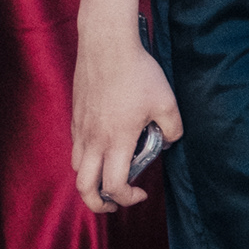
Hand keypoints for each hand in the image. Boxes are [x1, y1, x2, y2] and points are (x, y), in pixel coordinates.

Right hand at [72, 36, 182, 214]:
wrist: (107, 44)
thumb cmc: (137, 72)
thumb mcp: (167, 101)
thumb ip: (173, 128)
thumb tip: (170, 141)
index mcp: (117, 141)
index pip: (114, 186)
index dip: (127, 198)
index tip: (141, 192)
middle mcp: (94, 139)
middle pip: (84, 187)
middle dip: (98, 203)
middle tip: (115, 201)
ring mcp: (81, 128)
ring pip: (77, 168)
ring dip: (91, 180)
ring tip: (108, 176)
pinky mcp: (75, 116)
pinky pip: (76, 147)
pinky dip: (86, 157)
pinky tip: (104, 146)